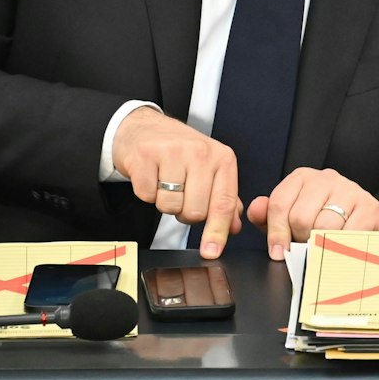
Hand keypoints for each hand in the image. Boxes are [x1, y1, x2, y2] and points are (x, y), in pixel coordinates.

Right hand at [112, 107, 241, 258]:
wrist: (145, 127)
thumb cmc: (181, 151)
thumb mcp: (210, 169)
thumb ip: (224, 198)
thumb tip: (233, 227)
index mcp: (222, 158)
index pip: (224, 203)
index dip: (218, 231)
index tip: (212, 252)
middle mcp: (200, 153)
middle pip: (195, 211)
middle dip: (186, 212)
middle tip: (182, 194)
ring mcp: (172, 152)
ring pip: (170, 206)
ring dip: (166, 203)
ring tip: (166, 183)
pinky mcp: (145, 156)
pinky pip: (147, 196)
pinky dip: (147, 193)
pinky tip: (151, 176)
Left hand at [247, 167, 378, 259]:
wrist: (365, 222)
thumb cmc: (323, 220)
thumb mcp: (291, 218)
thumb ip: (268, 216)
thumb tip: (256, 210)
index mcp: (303, 178)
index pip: (279, 203)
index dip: (276, 233)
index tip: (278, 252)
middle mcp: (327, 178)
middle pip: (300, 217)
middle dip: (300, 240)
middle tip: (307, 247)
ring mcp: (350, 190)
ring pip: (324, 226)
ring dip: (320, 245)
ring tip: (323, 248)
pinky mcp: (370, 208)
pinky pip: (347, 234)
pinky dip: (341, 247)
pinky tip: (341, 248)